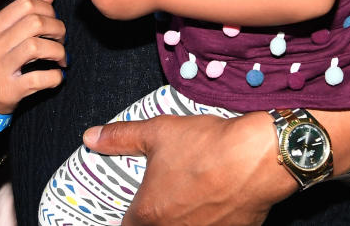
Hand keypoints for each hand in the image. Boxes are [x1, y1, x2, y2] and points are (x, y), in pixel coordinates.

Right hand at [0, 0, 65, 137]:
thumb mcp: (2, 34)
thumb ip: (25, 13)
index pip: (25, 4)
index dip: (48, 9)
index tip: (53, 21)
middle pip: (35, 22)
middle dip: (57, 29)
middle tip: (61, 40)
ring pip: (37, 47)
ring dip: (58, 52)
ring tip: (61, 58)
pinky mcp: (8, 90)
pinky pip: (39, 78)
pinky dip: (55, 76)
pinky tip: (56, 76)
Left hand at [84, 111, 293, 224]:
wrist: (257, 157)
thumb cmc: (206, 145)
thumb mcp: (157, 132)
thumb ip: (121, 137)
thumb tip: (92, 137)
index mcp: (149, 215)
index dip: (126, 220)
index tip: (132, 209)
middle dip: (154, 218)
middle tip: (161, 200)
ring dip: (180, 220)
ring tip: (186, 200)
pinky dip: (207, 221)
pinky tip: (211, 204)